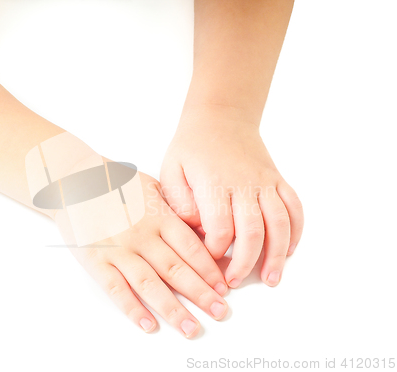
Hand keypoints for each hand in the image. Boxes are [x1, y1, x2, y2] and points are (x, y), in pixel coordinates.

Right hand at [54, 171, 227, 337]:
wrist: (76, 181)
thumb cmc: (119, 185)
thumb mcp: (153, 189)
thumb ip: (176, 212)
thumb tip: (206, 236)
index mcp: (158, 216)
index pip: (190, 248)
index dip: (210, 270)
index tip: (225, 288)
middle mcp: (141, 234)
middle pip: (175, 269)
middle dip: (201, 293)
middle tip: (220, 312)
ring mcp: (118, 249)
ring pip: (149, 284)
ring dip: (172, 309)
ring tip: (191, 328)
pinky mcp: (95, 260)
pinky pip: (116, 289)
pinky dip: (132, 309)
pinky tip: (148, 325)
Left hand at [160, 104, 303, 287]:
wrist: (220, 115)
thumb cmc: (191, 146)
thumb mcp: (171, 170)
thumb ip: (180, 203)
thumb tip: (199, 230)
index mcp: (214, 184)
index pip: (219, 230)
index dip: (214, 252)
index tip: (208, 261)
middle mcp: (244, 184)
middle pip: (252, 232)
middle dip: (245, 263)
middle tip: (236, 282)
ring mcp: (264, 181)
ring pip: (279, 223)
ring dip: (278, 254)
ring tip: (272, 278)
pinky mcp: (276, 179)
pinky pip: (294, 207)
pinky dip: (296, 230)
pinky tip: (289, 249)